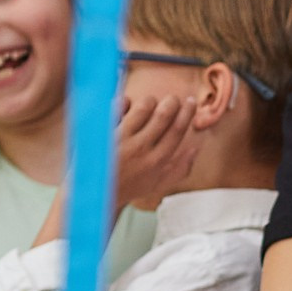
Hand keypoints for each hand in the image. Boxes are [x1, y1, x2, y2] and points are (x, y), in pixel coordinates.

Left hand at [113, 89, 202, 215]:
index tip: (190, 102)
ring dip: (150, 101)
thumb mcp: (157, 183)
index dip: (187, 114)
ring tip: (150, 103)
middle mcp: (139, 150)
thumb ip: (179, 168)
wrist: (96, 191)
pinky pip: (117, 107)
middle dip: (172, 102)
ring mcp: (120, 140)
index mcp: (156, 162)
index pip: (177, 131)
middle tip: (172, 99)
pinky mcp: (103, 133)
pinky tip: (127, 105)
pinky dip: (124, 102)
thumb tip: (195, 149)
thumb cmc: (128, 186)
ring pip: (142, 109)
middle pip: (163, 116)